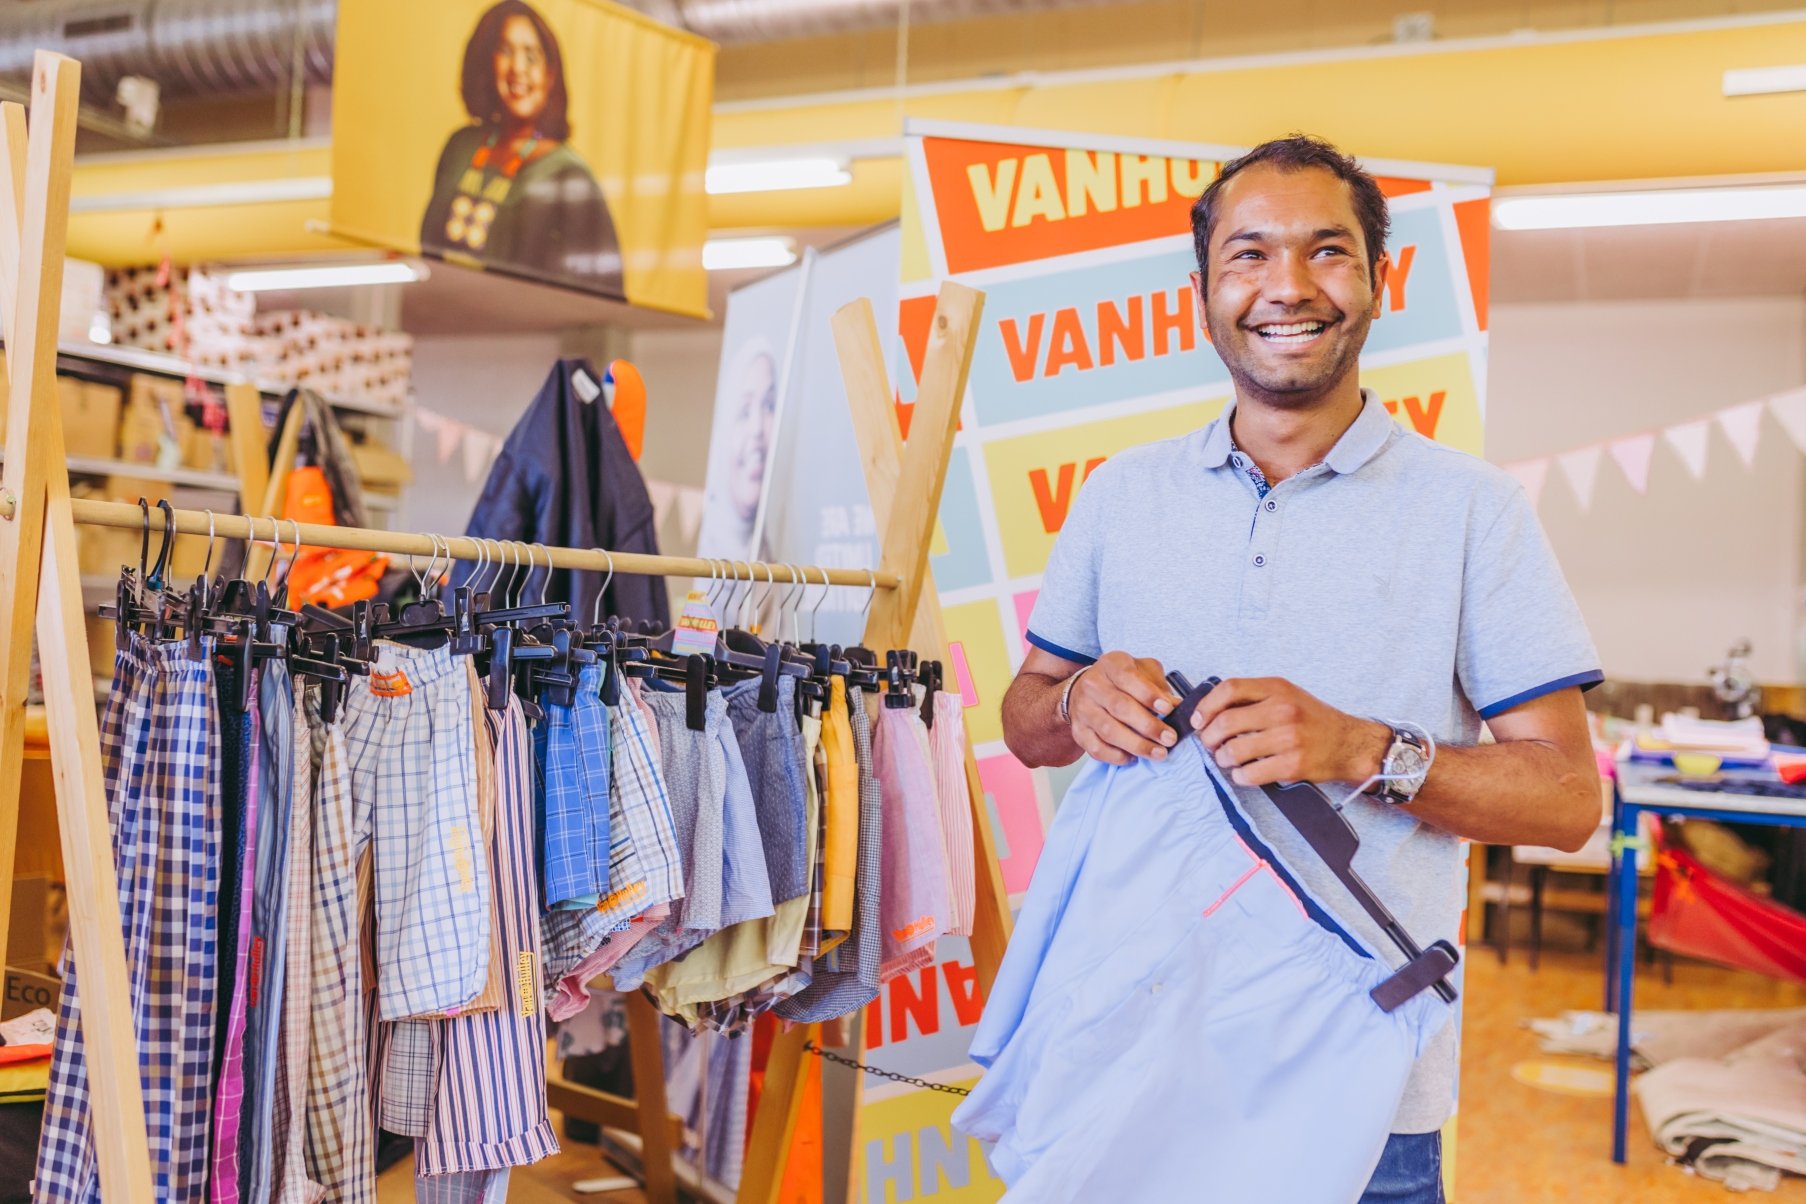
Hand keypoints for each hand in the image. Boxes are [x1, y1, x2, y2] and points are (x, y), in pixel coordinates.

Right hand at [1068, 652, 1181, 765]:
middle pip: (1120, 707)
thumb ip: (1159, 685)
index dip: (1149, 695)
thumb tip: (1177, 706)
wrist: (1085, 690)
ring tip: (1158, 753)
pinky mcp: (1079, 731)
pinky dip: (1117, 756)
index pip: (1129, 678)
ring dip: (1136, 745)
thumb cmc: (1120, 681)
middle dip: (1148, 726)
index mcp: (1111, 665)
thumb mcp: (1141, 670)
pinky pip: (1096, 748)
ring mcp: (1083, 709)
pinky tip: (1133, 758)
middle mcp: (1093, 685)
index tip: (1169, 709)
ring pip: (1109, 731)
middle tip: (1169, 738)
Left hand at [1189, 677, 1388, 786]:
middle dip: (1208, 737)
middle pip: (1226, 722)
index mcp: (1277, 688)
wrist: (1350, 744)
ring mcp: (1288, 738)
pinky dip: (1239, 776)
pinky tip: (1243, 773)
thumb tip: (1211, 710)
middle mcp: (1282, 710)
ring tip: (1227, 759)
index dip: (1206, 706)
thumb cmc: (1313, 720)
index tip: (1199, 720)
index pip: (1229, 688)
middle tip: (1209, 744)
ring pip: (1234, 751)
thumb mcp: (1286, 695)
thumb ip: (1254, 697)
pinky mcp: (1292, 765)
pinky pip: (1249, 774)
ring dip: (1222, 758)